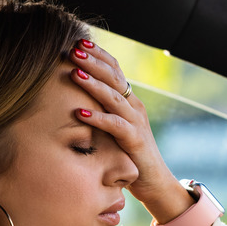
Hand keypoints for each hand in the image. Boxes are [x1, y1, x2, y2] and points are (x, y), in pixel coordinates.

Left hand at [68, 40, 192, 222]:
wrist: (154, 182)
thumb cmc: (128, 155)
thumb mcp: (112, 128)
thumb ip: (100, 111)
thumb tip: (72, 99)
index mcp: (129, 100)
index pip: (115, 70)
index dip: (98, 55)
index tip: (78, 43)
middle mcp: (134, 107)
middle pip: (114, 77)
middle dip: (93, 62)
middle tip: (73, 50)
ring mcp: (136, 122)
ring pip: (114, 97)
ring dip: (93, 84)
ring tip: (74, 73)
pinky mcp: (135, 141)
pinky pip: (115, 126)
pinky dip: (97, 118)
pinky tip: (79, 112)